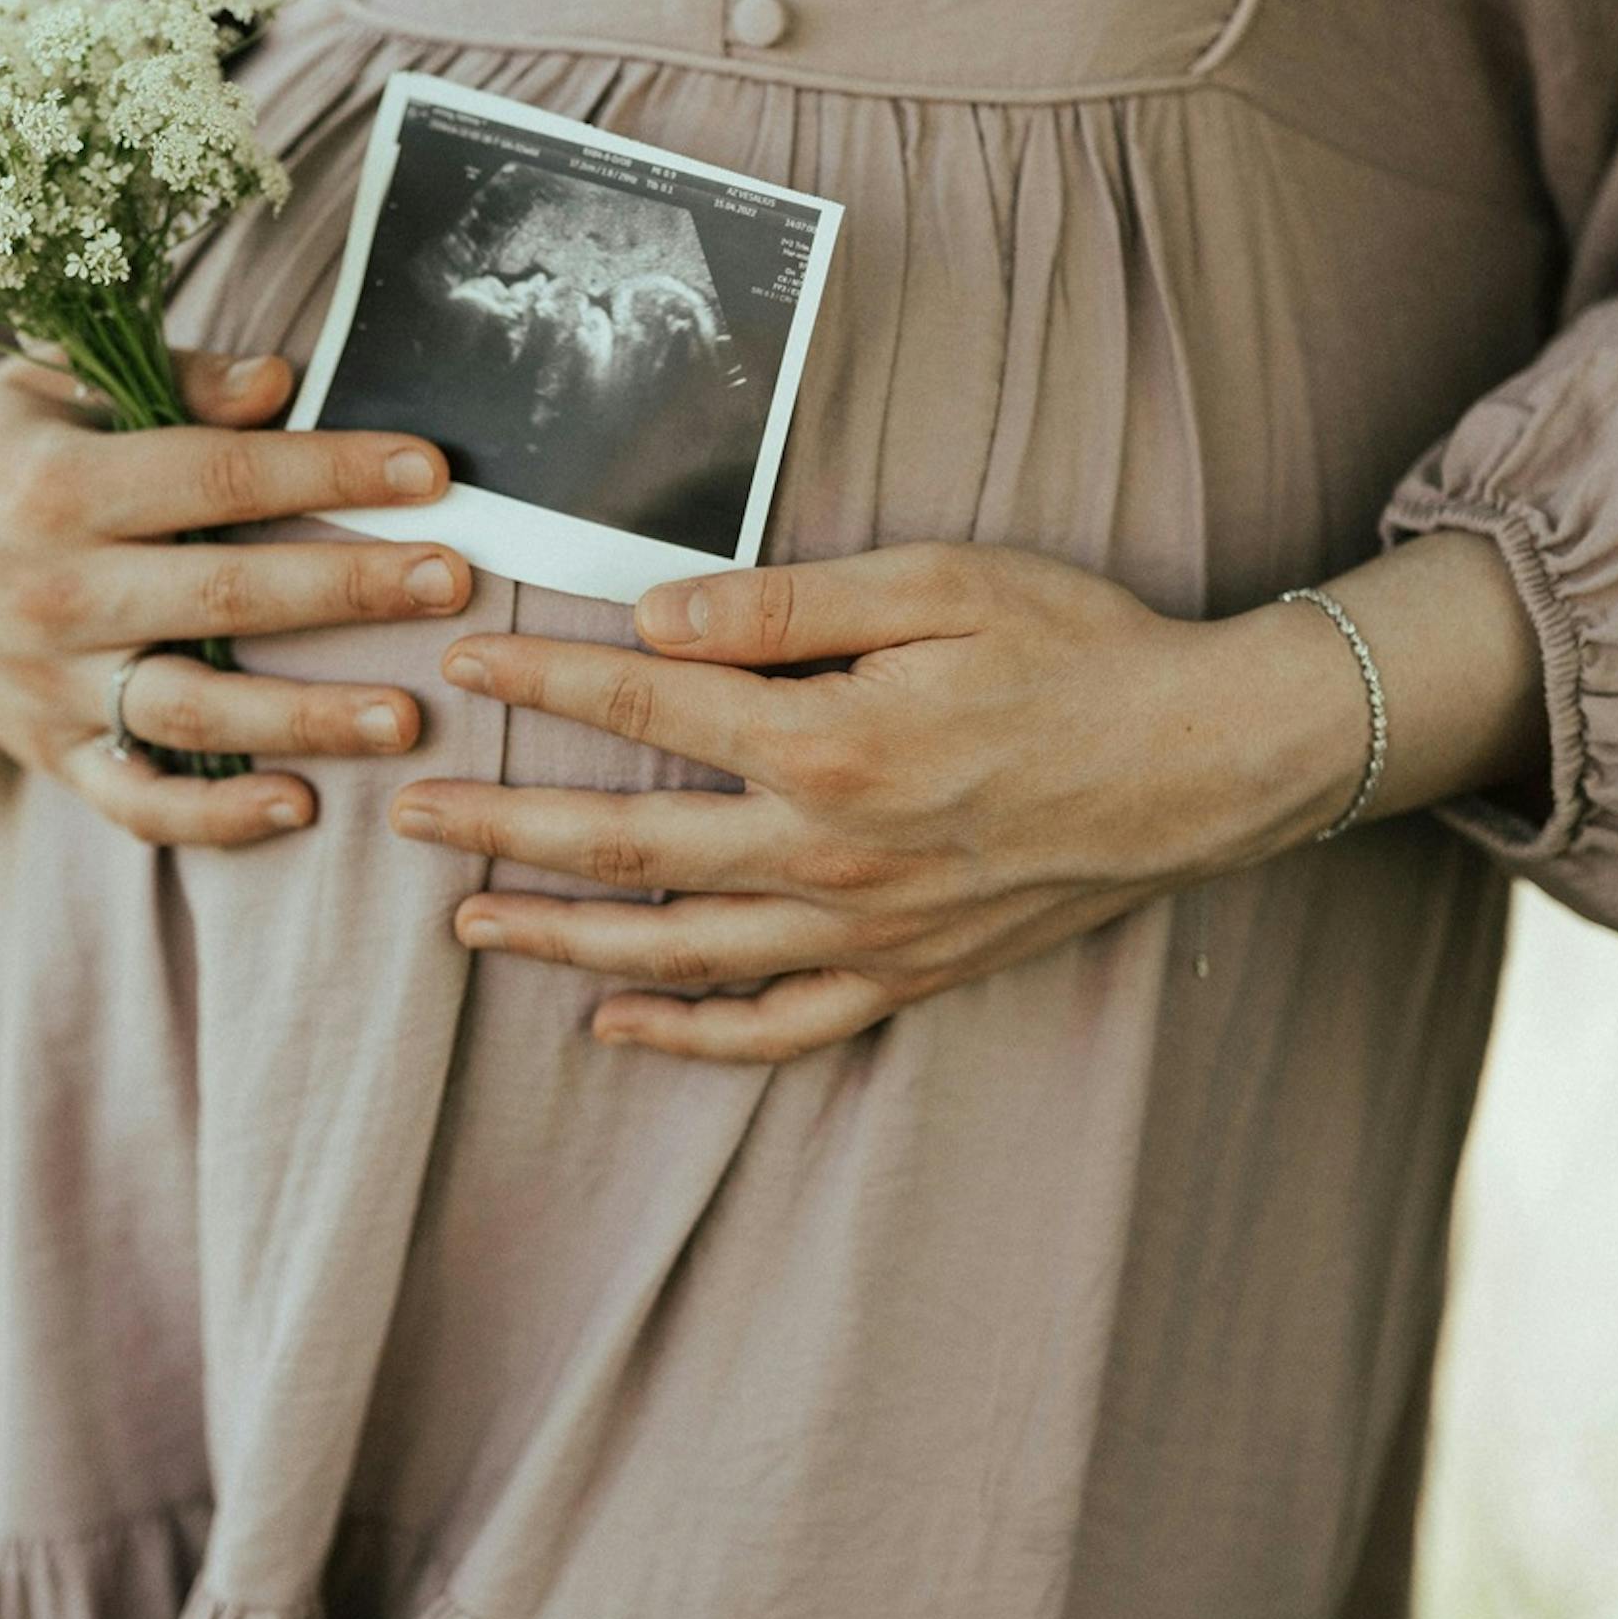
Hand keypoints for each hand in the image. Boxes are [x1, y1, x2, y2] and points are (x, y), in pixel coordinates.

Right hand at [0, 351, 475, 845]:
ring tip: (405, 717)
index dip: (328, 471)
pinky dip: (213, 820)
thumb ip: (172, 382)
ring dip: (303, 720)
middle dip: (348, 589)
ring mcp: (49, 684)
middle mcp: (54, 592)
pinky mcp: (47, 752)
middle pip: (223, 598)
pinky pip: (136, 802)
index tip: (431, 470)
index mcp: (59, 485)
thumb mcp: (51, 384)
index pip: (217, 476)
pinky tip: (299, 807)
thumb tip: (284, 385)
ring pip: (191, 714)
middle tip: (452, 583)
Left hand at [390, 536, 1540, 1061]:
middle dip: (502, 832)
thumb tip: (654, 617)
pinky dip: (686, 1034)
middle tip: (409, 815)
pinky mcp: (906, 974)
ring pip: (676, 952)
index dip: (542, 684)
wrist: (1208, 762)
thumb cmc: (1078, 651)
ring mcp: (865, 930)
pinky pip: (773, 1026)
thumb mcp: (937, 584)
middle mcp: (830, 853)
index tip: (462, 662)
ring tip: (467, 921)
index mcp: (828, 742)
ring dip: (559, 939)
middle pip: (625, 848)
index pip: (643, 708)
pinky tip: (614, 1021)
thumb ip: (786, 607)